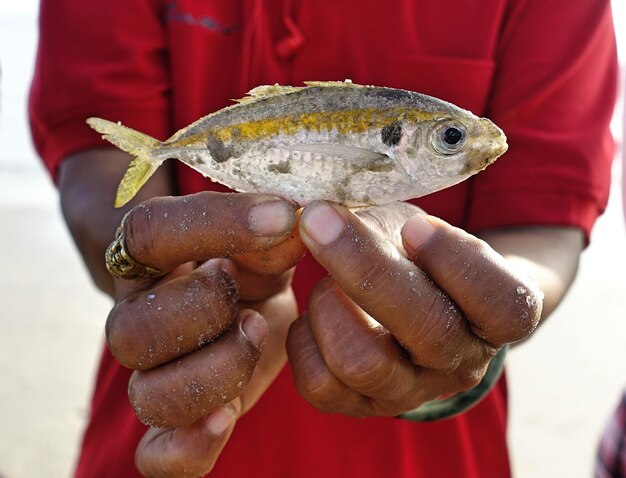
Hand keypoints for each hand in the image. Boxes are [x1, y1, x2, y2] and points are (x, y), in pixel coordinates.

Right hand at [105, 192, 304, 476]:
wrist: (243, 298)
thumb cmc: (249, 259)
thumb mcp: (263, 235)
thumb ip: (272, 234)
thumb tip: (290, 226)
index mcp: (147, 259)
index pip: (148, 233)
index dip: (214, 224)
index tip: (279, 216)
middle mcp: (140, 318)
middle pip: (133, 332)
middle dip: (204, 311)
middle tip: (249, 294)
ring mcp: (156, 374)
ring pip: (149, 397)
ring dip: (213, 372)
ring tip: (255, 334)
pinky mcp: (184, 417)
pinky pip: (157, 455)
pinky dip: (187, 447)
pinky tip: (225, 418)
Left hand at [287, 201, 541, 416]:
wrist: (408, 310)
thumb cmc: (417, 260)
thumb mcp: (417, 229)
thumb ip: (390, 223)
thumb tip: (332, 215)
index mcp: (496, 319)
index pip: (503, 304)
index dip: (458, 263)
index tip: (415, 226)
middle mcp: (458, 365)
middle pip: (427, 330)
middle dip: (368, 269)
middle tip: (320, 219)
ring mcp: (408, 393)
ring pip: (362, 363)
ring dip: (330, 305)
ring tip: (326, 281)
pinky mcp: (357, 406)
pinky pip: (318, 384)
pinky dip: (304, 338)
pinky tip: (314, 315)